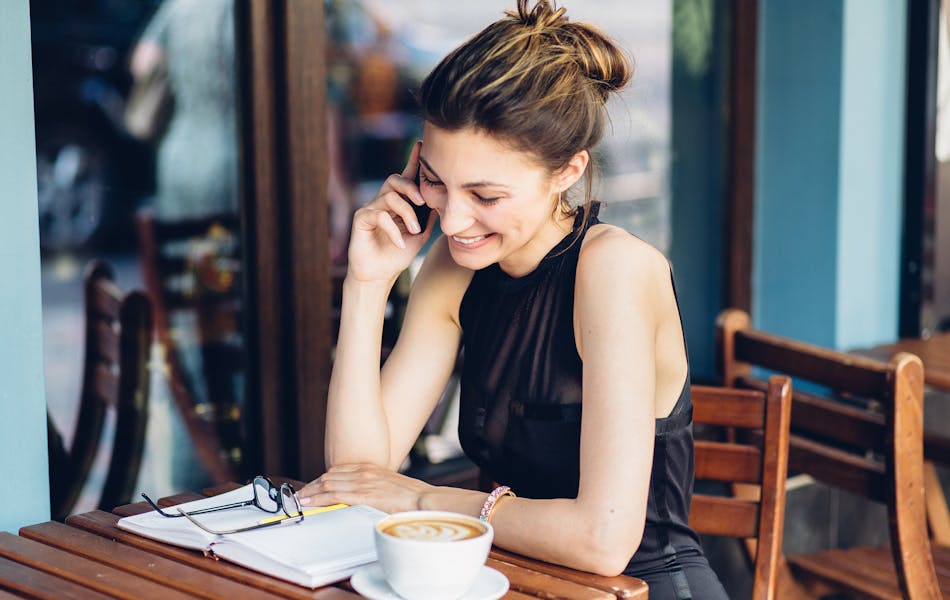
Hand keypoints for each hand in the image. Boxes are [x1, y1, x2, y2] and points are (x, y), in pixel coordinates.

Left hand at [298, 463, 433, 513]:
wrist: (425, 499)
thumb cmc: (413, 496)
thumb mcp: (391, 486)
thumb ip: (376, 487)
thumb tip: (367, 497)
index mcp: (371, 468)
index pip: (338, 470)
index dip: (322, 479)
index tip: (312, 486)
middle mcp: (365, 471)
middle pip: (329, 476)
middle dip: (312, 485)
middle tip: (299, 495)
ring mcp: (364, 482)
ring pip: (329, 484)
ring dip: (311, 492)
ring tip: (299, 500)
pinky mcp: (364, 495)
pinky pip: (335, 495)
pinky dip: (320, 499)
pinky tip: (310, 503)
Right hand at [346, 141, 434, 282]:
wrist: (378, 276)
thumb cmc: (397, 255)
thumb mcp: (418, 235)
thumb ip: (427, 218)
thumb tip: (440, 202)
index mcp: (397, 203)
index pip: (405, 177)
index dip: (413, 160)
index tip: (421, 144)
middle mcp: (382, 201)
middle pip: (395, 180)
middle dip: (411, 187)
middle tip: (423, 201)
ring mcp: (370, 208)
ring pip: (390, 197)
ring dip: (406, 214)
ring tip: (414, 231)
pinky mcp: (361, 219)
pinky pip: (379, 215)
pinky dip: (393, 230)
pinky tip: (399, 243)